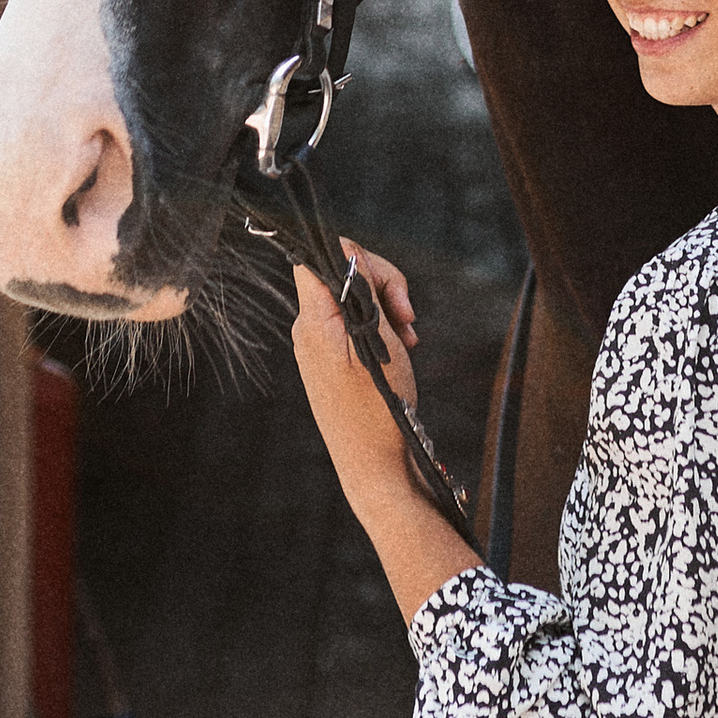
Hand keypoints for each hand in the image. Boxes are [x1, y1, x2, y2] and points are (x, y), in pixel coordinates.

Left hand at [290, 237, 423, 510]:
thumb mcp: (378, 342)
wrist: (373, 466)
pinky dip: (380, 325)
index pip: (316, 256)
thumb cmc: (378, 410)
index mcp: (313, 320)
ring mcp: (317, 343)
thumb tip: (347, 252)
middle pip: (342, 272)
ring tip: (408, 338)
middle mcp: (308, 326)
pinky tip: (400, 346)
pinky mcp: (329, 357)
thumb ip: (361, 293)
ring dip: (386, 307)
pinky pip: (352, 321)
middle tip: (409, 316)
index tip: (386, 286)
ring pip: (352, 296)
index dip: (357, 258)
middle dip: (382, 284)